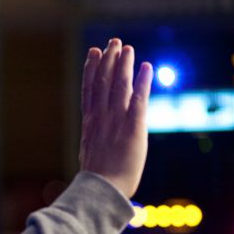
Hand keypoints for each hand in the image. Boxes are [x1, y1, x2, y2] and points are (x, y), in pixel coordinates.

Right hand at [79, 38, 152, 197]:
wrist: (101, 190)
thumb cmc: (96, 183)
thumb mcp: (88, 160)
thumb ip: (91, 148)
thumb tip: (88, 151)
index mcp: (89, 125)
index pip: (89, 91)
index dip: (91, 70)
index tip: (93, 54)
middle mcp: (100, 118)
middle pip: (102, 82)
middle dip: (108, 60)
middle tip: (112, 42)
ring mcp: (115, 121)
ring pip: (118, 85)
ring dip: (123, 65)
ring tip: (127, 47)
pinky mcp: (133, 126)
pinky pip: (138, 99)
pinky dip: (142, 81)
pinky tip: (146, 66)